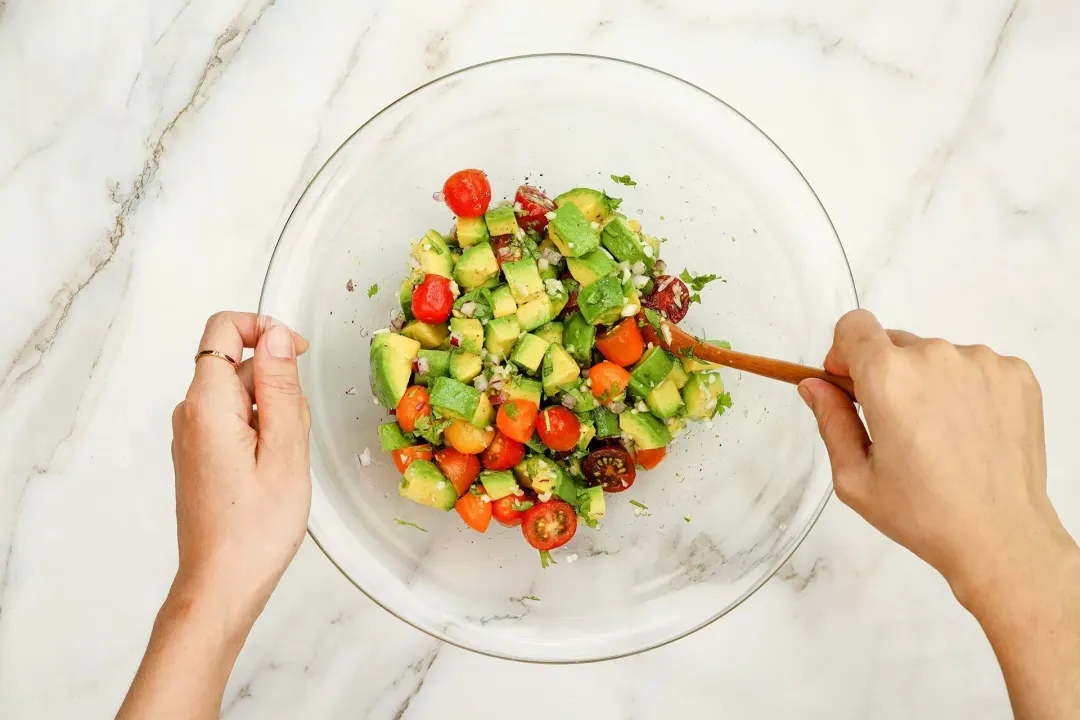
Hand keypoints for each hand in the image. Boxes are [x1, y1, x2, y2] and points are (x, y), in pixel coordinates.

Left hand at [169, 311, 310, 634]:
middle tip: (297, 434)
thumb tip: (277, 336)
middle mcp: (190, 414)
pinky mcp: (201, 455)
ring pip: (242, 394)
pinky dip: (263, 432)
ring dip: (274, 412)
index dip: (264, 328)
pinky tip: (274, 470)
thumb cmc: (255, 529)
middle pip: (238, 364)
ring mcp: (193, 435)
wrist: (221, 585)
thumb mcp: (285, 451)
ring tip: (285, 461)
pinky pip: (236, 421)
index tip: (297, 355)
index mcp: (207, 405)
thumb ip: (281, 387)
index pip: (223, 329)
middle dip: (278, 383)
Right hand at [798, 310, 1073, 603]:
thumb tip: (813, 386)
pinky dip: (967, 390)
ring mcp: (982, 363)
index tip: (850, 382)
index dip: (844, 352)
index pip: (853, 326)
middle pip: (895, 343)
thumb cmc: (925, 513)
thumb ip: (830, 420)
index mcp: (888, 378)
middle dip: (887, 375)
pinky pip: (975, 367)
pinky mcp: (1016, 374)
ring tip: (940, 435)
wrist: (1000, 536)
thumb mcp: (855, 476)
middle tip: (897, 426)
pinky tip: (969, 431)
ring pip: (936, 357)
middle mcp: (936, 357)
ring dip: (929, 383)